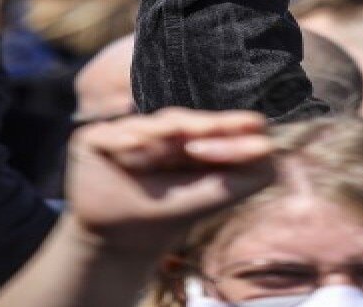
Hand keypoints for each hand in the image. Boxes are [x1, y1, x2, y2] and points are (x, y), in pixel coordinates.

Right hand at [66, 109, 276, 248]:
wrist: (119, 241)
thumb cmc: (171, 213)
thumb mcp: (212, 193)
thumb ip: (244, 171)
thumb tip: (269, 143)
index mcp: (187, 137)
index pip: (209, 124)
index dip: (227, 126)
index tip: (255, 127)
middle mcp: (156, 129)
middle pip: (183, 121)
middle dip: (203, 128)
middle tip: (219, 131)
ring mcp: (124, 132)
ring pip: (151, 126)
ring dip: (164, 135)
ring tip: (175, 138)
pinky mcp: (93, 139)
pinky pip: (112, 134)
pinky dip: (125, 140)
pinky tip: (137, 146)